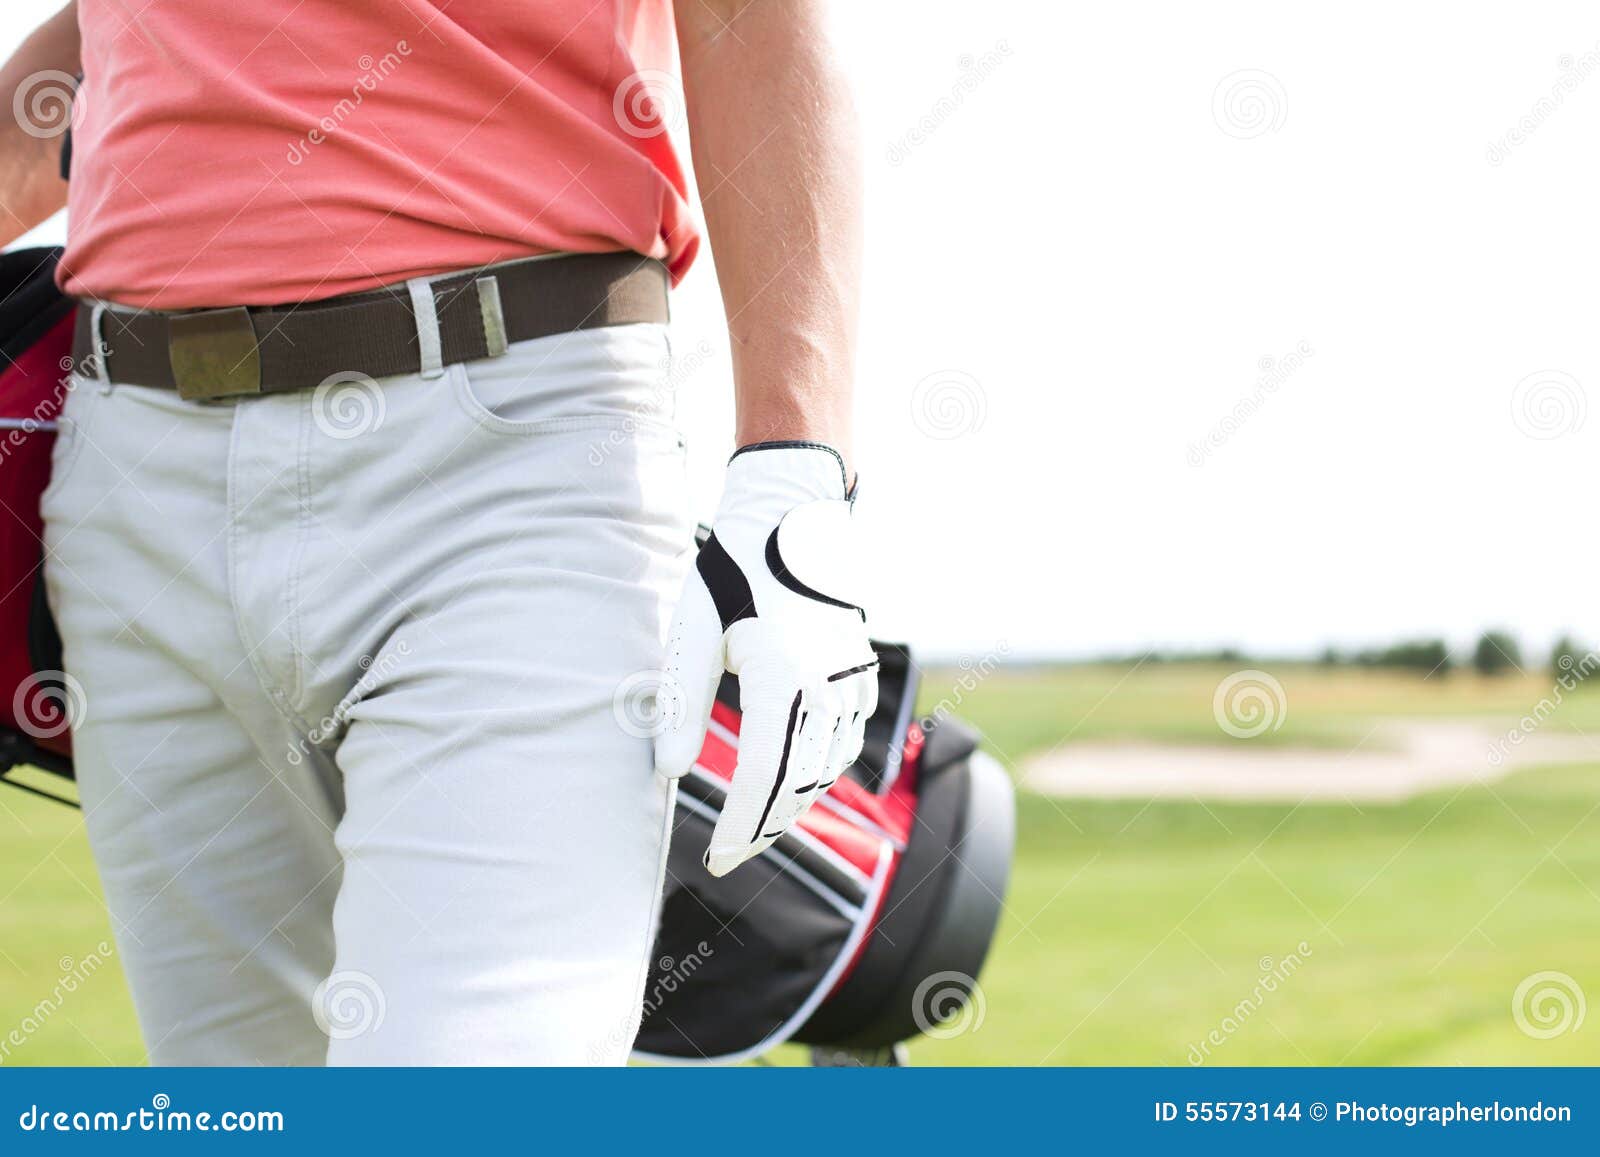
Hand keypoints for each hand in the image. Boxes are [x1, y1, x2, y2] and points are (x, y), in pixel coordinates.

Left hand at [655, 441, 878, 876]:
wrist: (792, 516)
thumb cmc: (733, 569)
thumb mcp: (695, 631)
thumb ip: (682, 704)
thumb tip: (667, 772)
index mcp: (782, 674)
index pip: (763, 776)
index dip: (741, 826)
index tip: (719, 859)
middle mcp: (827, 684)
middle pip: (800, 785)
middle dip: (765, 829)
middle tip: (731, 858)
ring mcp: (853, 681)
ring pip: (829, 769)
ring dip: (793, 804)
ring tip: (754, 826)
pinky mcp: (863, 675)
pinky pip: (846, 742)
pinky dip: (820, 770)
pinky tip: (790, 780)